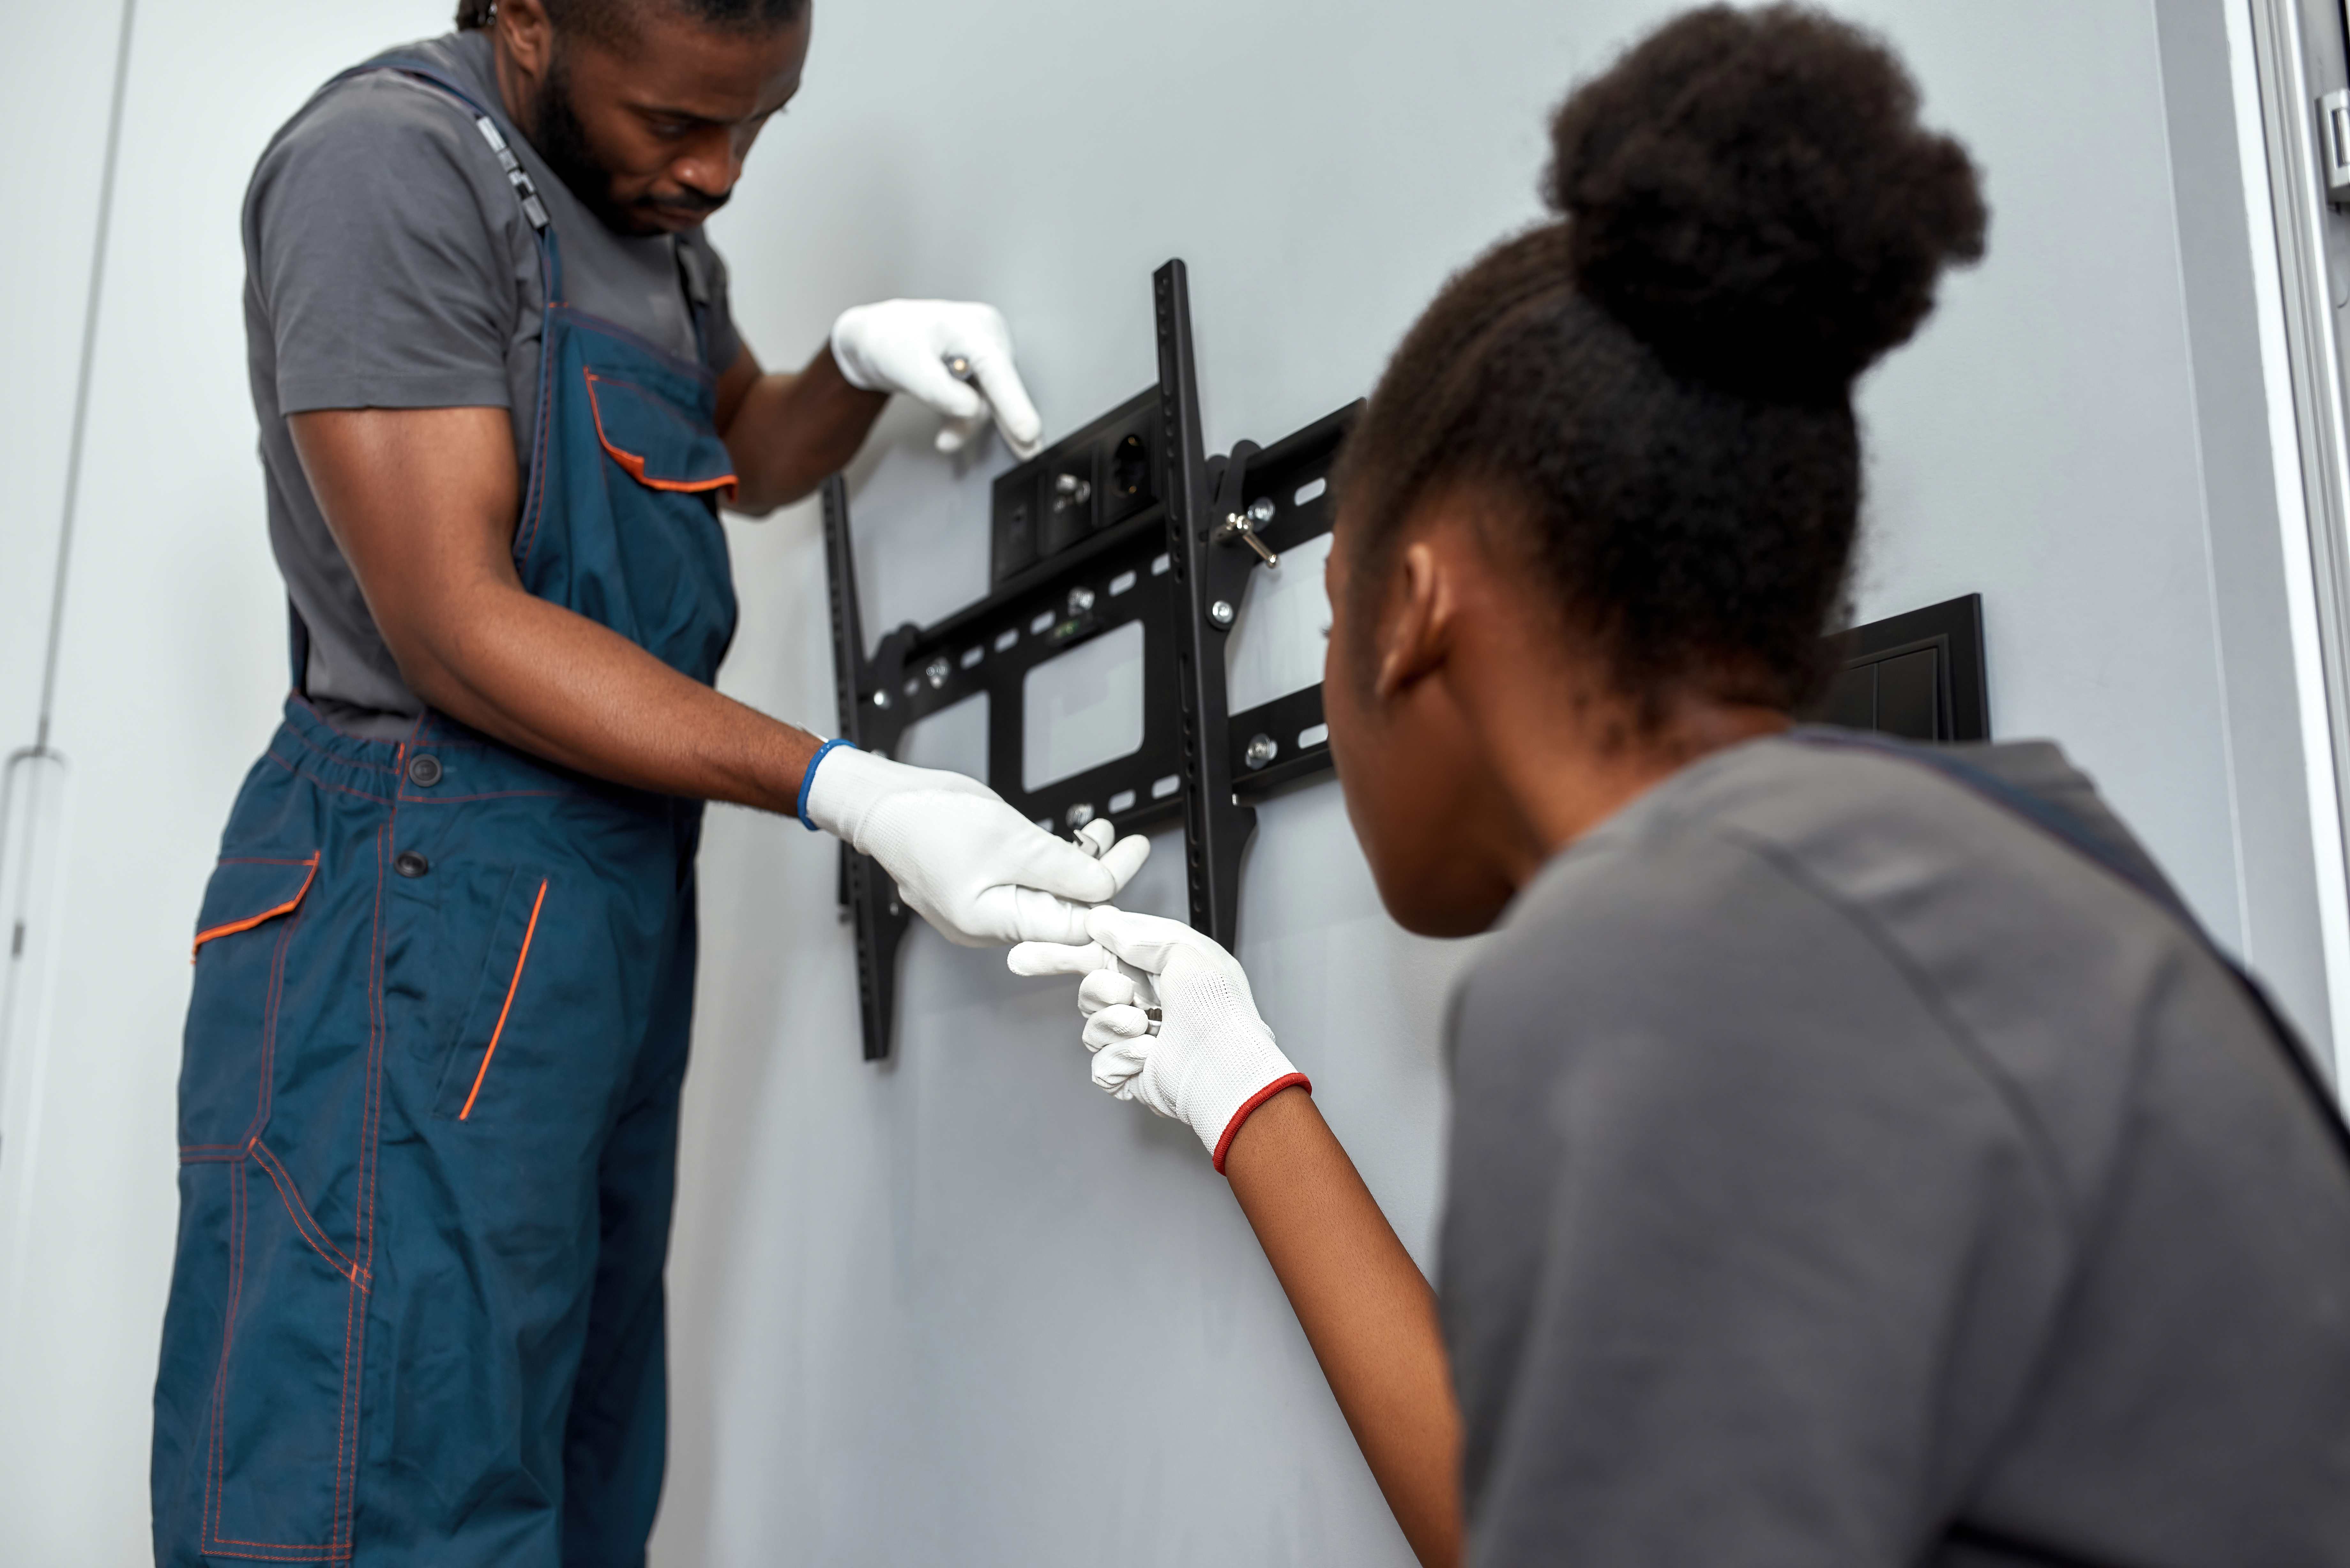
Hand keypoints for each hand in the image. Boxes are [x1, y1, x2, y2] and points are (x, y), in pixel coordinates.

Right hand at [804, 745, 1145, 944]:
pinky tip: (1069, 839)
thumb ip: (1062, 869)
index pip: (1069, 927)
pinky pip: (1026, 883)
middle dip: (1098, 878)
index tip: (1135, 856)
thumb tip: (1107, 888)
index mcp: (990, 923)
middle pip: (1060, 913)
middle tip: (1126, 844)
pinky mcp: (979, 887)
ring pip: (1045, 896)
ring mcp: (981, 908)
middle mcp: (986, 925)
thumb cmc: (927, 818)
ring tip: (1100, 832)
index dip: (1110, 895)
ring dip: (1077, 865)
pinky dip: (1051, 863)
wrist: (881, 801)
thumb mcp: (1009, 839)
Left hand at [829, 300, 1044, 458]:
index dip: (1014, 404)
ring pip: (990, 401)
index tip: (1027, 432)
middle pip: (999, 391)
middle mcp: (988, 336)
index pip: (998, 371)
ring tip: (945, 439)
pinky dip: (966, 419)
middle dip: (980, 422)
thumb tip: (972, 411)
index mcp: (973, 327)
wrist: (878, 338)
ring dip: (968, 424)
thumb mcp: (908, 368)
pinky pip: (983, 401)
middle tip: (1003, 452)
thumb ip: (940, 392)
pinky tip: (951, 432)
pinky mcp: (981, 368)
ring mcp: (987, 353)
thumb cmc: (889, 341)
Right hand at [1009, 907, 1307, 1168]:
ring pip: (1091, 1027)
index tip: (1022, 958)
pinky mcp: (1130, 1073)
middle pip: (1088, 989)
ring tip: (1145, 1025)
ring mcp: (1136, 1040)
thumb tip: (1100, 921)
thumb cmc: (1219, 1010)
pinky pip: (1099, 1063)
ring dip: (1114, 1023)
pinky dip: (1121, 1056)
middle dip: (1098, 990)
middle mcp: (1145, 1003)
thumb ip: (1137, 934)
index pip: (1099, 955)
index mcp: (1157, 970)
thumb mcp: (1185, 951)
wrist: (1227, 1067)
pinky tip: (1147, 1053)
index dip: (1059, 954)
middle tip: (1122, 994)